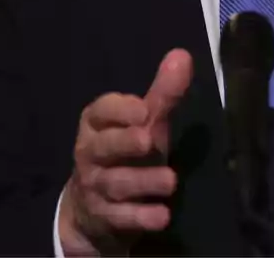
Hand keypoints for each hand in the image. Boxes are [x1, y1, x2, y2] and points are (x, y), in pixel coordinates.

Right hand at [58, 49, 192, 255]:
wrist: (94, 208)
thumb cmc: (124, 153)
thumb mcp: (143, 123)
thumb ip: (162, 93)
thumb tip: (182, 55)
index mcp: (97, 124)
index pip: (100, 111)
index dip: (119, 109)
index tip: (142, 108)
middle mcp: (90, 153)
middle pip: (103, 147)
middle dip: (125, 142)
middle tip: (149, 140)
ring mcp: (95, 187)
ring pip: (115, 183)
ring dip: (142, 181)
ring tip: (170, 181)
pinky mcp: (104, 217)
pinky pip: (120, 217)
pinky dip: (140, 217)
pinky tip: (162, 216)